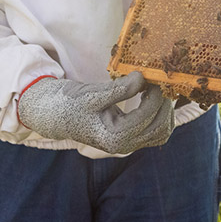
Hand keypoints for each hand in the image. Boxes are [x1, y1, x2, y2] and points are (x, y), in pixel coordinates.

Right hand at [17, 71, 174, 154]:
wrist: (55, 115)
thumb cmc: (70, 103)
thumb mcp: (92, 94)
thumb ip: (118, 89)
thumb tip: (143, 78)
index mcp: (114, 138)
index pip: (147, 116)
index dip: (154, 94)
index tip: (151, 75)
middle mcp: (124, 146)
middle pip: (160, 127)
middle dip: (164, 103)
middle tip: (159, 81)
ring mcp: (128, 144)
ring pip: (161, 132)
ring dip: (165, 111)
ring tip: (157, 89)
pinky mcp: (129, 138)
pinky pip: (154, 131)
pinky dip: (159, 116)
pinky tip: (152, 97)